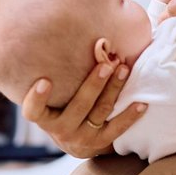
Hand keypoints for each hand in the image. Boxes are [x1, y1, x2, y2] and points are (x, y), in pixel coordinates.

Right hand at [20, 62, 145, 158]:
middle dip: (94, 84)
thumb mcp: (52, 98)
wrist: (75, 142)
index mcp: (45, 118)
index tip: (44, 81)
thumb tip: (66, 31)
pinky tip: (141, 103)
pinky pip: (117, 128)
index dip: (37, 98)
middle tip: (105, 64)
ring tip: (123, 70)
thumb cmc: (61, 108)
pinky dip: (130, 115)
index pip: (33, 111)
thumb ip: (54, 76)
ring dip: (114, 88)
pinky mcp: (101, 143)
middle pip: (78, 105)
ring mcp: (82, 137)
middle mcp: (61, 129)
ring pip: (100, 111)